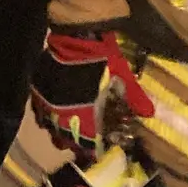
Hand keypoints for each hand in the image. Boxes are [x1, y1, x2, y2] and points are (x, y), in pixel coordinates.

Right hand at [30, 30, 153, 157]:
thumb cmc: (103, 59)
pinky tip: (52, 113)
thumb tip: (149, 114)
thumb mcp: (123, 78)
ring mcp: (48, 105)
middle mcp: (64, 116)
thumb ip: (134, 98)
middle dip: (74, 143)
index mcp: (86, 116)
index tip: (96, 150)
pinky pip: (39, 113)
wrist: (77, 35)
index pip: (88, 143)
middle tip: (82, 140)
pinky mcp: (38, 93)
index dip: (92, 149)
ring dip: (59, 131)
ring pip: (50, 129)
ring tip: (67, 128)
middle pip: (66, 140)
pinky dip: (46, 116)